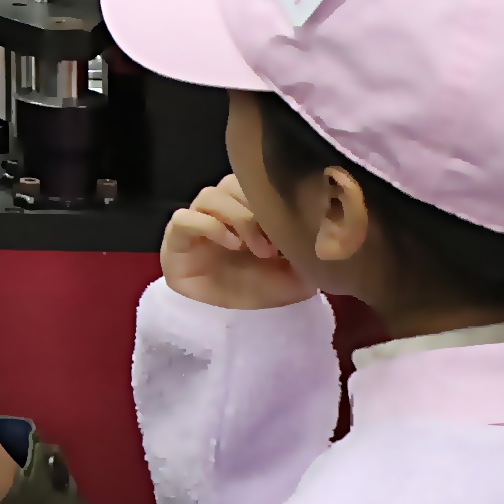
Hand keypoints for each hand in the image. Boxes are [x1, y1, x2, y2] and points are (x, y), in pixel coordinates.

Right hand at [160, 175, 313, 309]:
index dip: (271, 198)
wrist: (230, 322)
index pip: (254, 181)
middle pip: (231, 182)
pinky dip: (209, 226)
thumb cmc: (260, 291)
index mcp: (247, 211)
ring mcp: (196, 222)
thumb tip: (326, 229)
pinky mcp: (177, 238)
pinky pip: (185, 218)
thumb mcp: (298, 274)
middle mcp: (220, 211)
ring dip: (236, 217)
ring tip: (254, 247)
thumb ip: (309, 249)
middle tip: (272, 242)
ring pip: (209, 196)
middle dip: (254, 207)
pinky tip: (230, 244)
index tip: (289, 227)